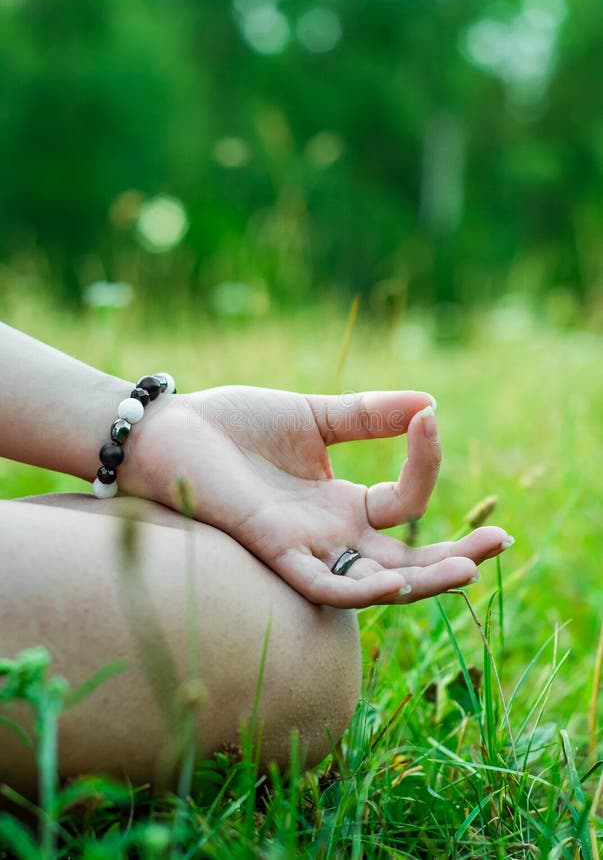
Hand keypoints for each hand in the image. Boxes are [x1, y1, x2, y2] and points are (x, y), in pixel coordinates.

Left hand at [126, 386, 512, 608]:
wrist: (172, 430)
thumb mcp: (314, 416)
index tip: (430, 419)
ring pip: (373, 583)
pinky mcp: (271, 550)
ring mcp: (304, 547)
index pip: (404, 503)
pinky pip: (320, 583)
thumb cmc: (234, 424)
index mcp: (340, 503)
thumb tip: (430, 402)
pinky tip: (394, 579)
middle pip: (404, 560)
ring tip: (470, 567)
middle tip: (502, 542)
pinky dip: (358, 587)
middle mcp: (328, 534)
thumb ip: (368, 414)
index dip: (426, 465)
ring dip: (421, 580)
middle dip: (454, 556)